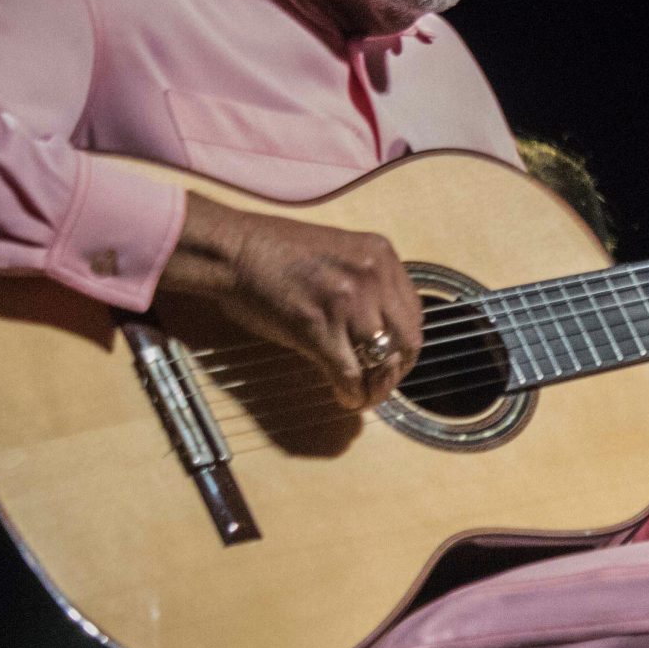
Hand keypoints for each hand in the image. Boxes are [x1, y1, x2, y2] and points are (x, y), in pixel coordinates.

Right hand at [156, 193, 422, 408]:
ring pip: (382, 361)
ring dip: (375, 387)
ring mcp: (348, 302)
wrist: (234, 249)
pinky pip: (349, 373)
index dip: (406, 344)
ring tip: (363, 395)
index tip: (392, 358)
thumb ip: (367, 284)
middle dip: (397, 370)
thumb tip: (380, 327)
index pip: (414, 312)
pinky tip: (344, 398)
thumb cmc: (276, 253)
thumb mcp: (341, 255)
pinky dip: (350, 393)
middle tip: (380, 383)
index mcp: (382, 255)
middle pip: (408, 339)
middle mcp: (374, 276)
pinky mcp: (319, 327)